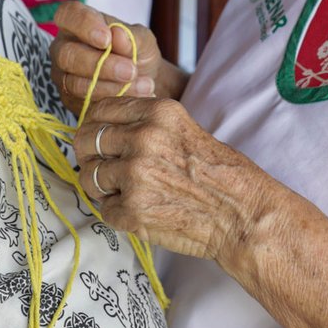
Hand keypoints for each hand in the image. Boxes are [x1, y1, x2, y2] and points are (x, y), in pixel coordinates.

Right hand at [49, 0, 181, 111]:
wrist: (142, 80)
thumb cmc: (137, 52)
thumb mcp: (142, 40)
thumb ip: (131, 37)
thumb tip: (116, 34)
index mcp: (76, 23)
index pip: (67, 14)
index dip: (83, 25)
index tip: (107, 39)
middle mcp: (63, 47)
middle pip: (67, 54)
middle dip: (102, 64)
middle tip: (131, 71)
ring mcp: (62, 75)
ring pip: (75, 83)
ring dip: (111, 86)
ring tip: (143, 86)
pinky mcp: (69, 99)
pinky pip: (83, 102)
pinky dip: (111, 100)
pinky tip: (135, 96)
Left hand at [75, 95, 268, 262]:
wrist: (242, 215)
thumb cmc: (220, 175)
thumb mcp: (184, 128)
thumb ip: (145, 123)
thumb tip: (103, 126)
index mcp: (158, 113)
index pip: (99, 111)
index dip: (93, 127)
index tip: (98, 140)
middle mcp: (143, 139)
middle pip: (85, 141)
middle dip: (89, 157)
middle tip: (104, 169)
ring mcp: (135, 175)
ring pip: (89, 177)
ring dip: (102, 188)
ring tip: (128, 193)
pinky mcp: (132, 210)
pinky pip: (103, 209)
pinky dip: (118, 214)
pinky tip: (142, 211)